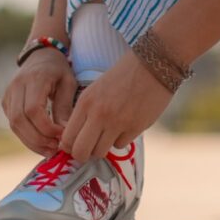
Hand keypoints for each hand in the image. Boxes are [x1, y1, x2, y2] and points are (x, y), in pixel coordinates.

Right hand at [1, 48, 77, 156]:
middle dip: (37, 139)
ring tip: (49, 150)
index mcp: (34, 78)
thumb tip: (65, 134)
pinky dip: (26, 136)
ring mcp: (8, 94)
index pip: (33, 110)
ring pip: (14, 124)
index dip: (46, 127)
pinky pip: (13, 124)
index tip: (61, 136)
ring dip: (31, 141)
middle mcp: (16, 86)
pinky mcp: (6, 102)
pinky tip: (41, 143)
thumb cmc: (58, 70)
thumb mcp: (68, 83)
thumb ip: (65, 107)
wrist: (40, 56)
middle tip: (54, 150)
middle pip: (19, 120)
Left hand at [59, 49, 174, 161]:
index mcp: (85, 102)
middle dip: (83, 155)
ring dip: (103, 147)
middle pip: (80, 152)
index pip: (67, 138)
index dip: (69, 146)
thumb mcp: (96, 89)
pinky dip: (121, 139)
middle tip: (89, 148)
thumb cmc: (122, 75)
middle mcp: (98, 114)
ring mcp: (117, 123)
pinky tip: (126, 125)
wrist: (152, 65)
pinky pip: (120, 145)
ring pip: (100, 153)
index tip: (76, 143)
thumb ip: (86, 112)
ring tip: (109, 134)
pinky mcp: (135, 128)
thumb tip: (77, 138)